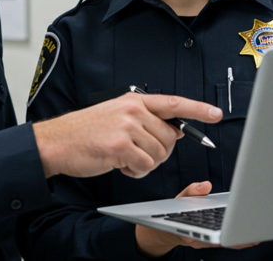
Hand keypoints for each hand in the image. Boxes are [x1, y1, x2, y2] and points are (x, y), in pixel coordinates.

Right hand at [33, 93, 221, 178]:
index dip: (198, 109)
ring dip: (146, 163)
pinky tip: (121, 165)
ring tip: (125, 158)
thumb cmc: (87, 132)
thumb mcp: (118, 115)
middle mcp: (134, 111)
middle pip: (170, 137)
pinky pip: (145, 166)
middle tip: (138, 153)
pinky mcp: (121, 146)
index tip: (216, 114)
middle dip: (160, 151)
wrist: (57, 142)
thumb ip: (145, 119)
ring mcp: (128, 127)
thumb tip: (175, 132)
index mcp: (135, 101)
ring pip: (159, 153)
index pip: (174, 103)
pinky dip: (136, 171)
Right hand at [135, 181, 258, 257]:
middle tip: (252, 228)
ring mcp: (202, 241)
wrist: (163, 230)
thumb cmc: (171, 213)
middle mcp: (195, 238)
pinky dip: (236, 238)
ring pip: (223, 241)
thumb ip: (191, 191)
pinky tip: (248, 235)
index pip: (204, 231)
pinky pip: (223, 241)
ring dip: (239, 238)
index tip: (231, 226)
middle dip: (235, 235)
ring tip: (256, 234)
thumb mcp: (178, 199)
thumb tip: (205, 185)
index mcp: (187, 228)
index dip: (219, 230)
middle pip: (217, 238)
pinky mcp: (208, 241)